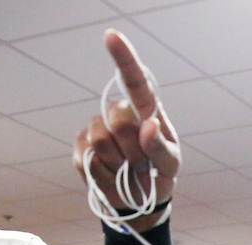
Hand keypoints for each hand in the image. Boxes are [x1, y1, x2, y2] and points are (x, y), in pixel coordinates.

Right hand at [73, 29, 180, 228]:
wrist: (138, 203)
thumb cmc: (158, 175)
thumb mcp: (170, 165)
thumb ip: (161, 147)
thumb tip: (149, 124)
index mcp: (145, 111)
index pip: (135, 82)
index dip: (123, 58)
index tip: (111, 36)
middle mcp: (118, 114)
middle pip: (119, 121)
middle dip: (134, 149)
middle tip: (142, 163)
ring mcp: (96, 129)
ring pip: (101, 141)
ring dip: (119, 164)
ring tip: (128, 169)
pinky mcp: (80, 149)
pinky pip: (89, 159)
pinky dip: (105, 175)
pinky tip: (113, 175)